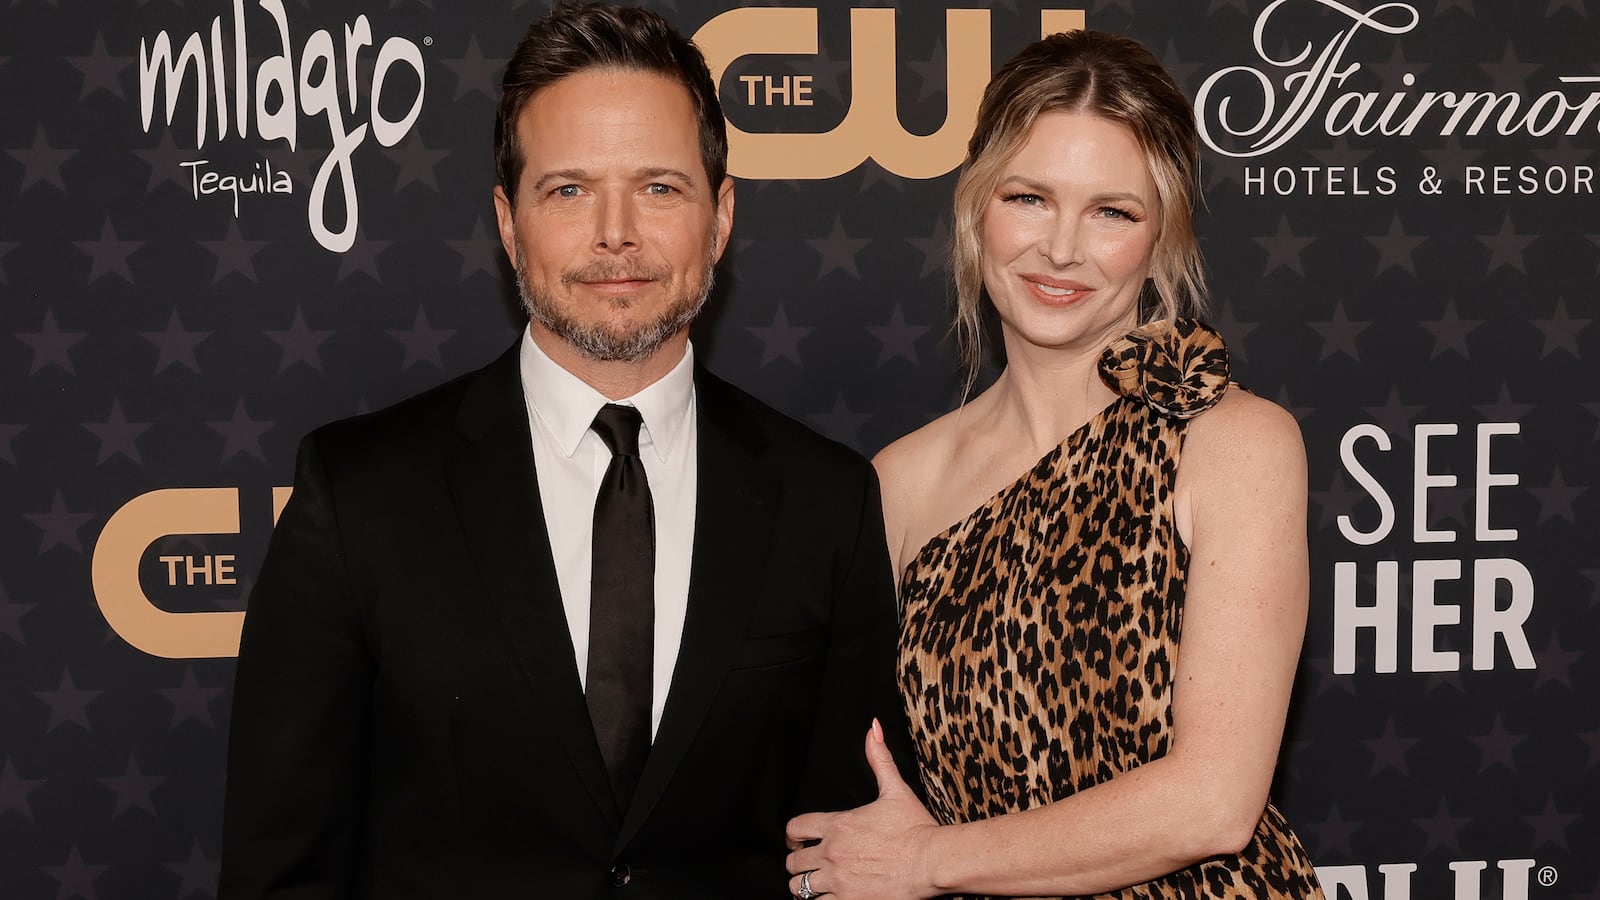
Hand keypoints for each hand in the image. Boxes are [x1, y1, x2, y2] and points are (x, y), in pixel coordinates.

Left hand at [784, 719, 938, 899]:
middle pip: (793, 861)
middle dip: (798, 861)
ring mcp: (838, 879)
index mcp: (838, 824)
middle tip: (808, 864)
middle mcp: (832, 852)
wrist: (932, 861)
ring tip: (815, 884)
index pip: (795, 828)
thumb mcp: (895, 789)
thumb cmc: (915, 827)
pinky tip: (829, 898)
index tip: (798, 840)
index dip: (793, 834)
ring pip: (800, 887)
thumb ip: (879, 759)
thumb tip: (872, 728)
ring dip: (805, 885)